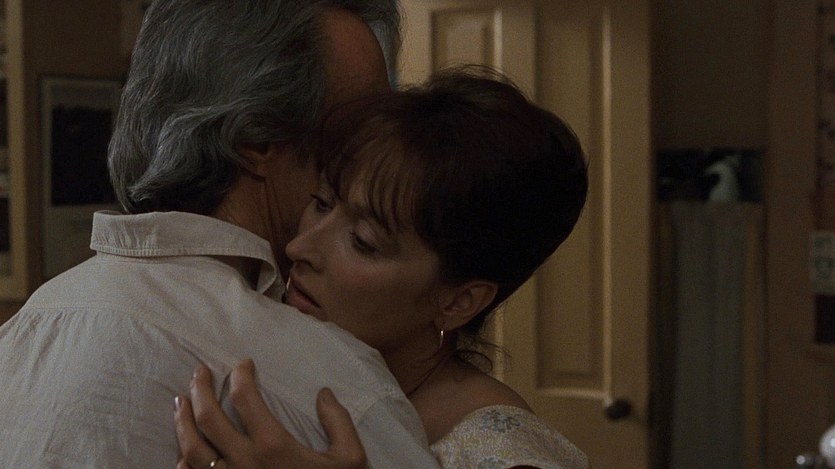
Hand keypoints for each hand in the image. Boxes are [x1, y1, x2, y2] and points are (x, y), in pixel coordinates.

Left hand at [174, 359, 366, 468]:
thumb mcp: (349, 459)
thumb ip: (338, 422)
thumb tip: (324, 394)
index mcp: (273, 446)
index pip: (244, 397)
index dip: (240, 374)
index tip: (243, 364)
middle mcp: (243, 462)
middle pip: (207, 418)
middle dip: (199, 389)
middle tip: (199, 371)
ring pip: (190, 449)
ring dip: (181, 421)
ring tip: (180, 401)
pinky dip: (182, 461)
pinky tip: (183, 449)